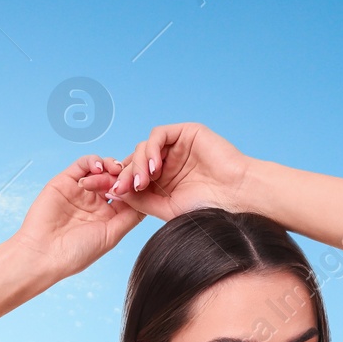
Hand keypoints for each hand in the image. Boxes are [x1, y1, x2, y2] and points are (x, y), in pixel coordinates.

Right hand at [13, 153, 145, 280]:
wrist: (43, 253)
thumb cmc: (77, 252)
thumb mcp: (111, 236)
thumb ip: (129, 217)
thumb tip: (148, 202)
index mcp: (109, 217)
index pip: (128, 195)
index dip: (138, 187)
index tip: (147, 182)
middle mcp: (96, 203)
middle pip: (117, 180)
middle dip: (125, 174)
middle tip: (130, 173)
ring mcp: (81, 191)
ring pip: (102, 170)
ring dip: (111, 166)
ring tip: (115, 169)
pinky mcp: (65, 180)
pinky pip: (82, 164)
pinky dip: (93, 161)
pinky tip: (99, 167)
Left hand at [97, 123, 254, 220]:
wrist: (237, 197)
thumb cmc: (208, 207)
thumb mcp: (167, 209)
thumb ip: (142, 201)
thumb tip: (115, 193)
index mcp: (163, 182)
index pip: (133, 178)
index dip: (117, 183)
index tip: (105, 193)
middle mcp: (167, 162)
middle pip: (133, 161)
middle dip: (122, 174)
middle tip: (116, 188)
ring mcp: (176, 146)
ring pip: (143, 148)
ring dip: (137, 165)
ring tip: (142, 183)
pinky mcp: (185, 132)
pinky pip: (158, 135)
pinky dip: (151, 150)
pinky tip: (154, 169)